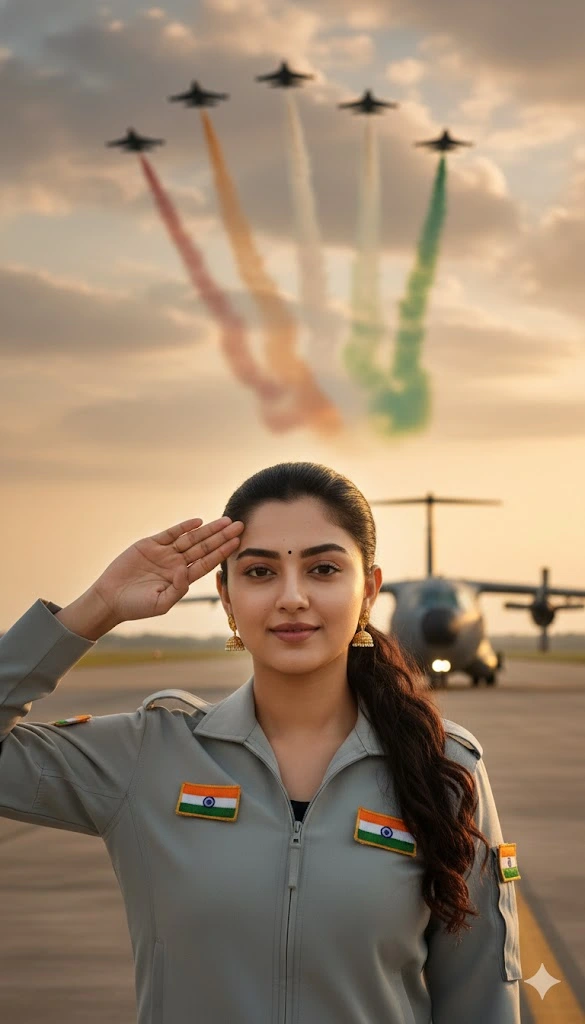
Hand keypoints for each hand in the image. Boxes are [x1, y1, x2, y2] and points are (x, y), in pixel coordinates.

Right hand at [88, 516, 243, 622]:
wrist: (110, 598)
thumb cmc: (136, 606)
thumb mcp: (161, 604)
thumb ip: (177, 589)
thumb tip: (186, 571)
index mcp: (182, 578)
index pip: (207, 562)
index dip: (222, 552)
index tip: (238, 543)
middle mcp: (176, 563)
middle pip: (204, 547)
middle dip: (222, 537)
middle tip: (240, 526)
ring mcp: (164, 553)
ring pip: (191, 538)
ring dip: (208, 530)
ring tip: (225, 521)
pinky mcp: (150, 545)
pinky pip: (170, 533)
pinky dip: (184, 527)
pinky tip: (198, 522)